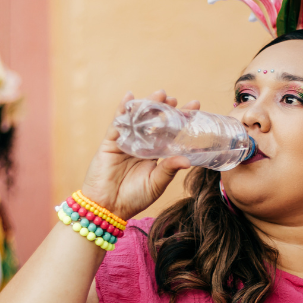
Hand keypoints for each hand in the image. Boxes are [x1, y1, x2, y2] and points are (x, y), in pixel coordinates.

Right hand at [80, 90, 197, 219]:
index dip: (181, 119)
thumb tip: (187, 160)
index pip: (171, 133)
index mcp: (155, 155)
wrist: (108, 208)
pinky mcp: (110, 143)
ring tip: (159, 94)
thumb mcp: (156, 184)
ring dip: (147, 105)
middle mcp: (142, 145)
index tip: (195, 106)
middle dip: (164, 109)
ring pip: (138, 119)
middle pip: (154, 122)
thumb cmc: (134, 198)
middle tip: (174, 99)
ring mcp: (126, 142)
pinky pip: (117, 123)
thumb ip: (169, 169)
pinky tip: (130, 97)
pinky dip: (123, 110)